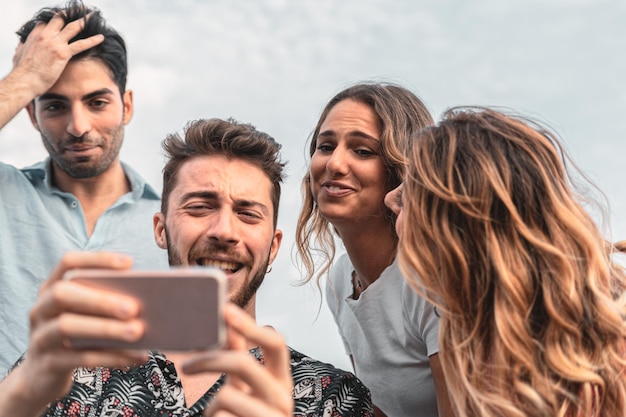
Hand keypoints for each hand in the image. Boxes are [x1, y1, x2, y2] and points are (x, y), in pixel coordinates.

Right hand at [0, 252, 146, 416]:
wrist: (41, 378)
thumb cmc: (74, 337)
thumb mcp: (84, 315)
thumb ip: (105, 302)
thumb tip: (146, 300)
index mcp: (51, 288)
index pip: (68, 263)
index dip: (96, 260)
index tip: (129, 263)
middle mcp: (41, 309)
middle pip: (62, 294)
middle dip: (99, 299)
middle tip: (133, 308)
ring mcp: (40, 336)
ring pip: (67, 327)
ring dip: (106, 328)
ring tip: (138, 332)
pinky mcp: (48, 364)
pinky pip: (81, 358)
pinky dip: (113, 357)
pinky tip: (137, 357)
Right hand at [12, 13, 103, 96]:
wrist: (25, 81)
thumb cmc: (21, 72)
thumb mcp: (19, 54)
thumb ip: (23, 47)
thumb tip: (22, 45)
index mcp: (35, 35)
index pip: (47, 21)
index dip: (56, 19)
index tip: (64, 19)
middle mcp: (45, 35)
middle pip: (60, 18)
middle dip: (71, 12)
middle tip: (81, 9)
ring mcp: (54, 43)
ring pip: (73, 27)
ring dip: (85, 20)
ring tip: (93, 16)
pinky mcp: (63, 53)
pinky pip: (81, 44)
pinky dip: (92, 40)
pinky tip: (101, 37)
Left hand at [183, 304, 292, 416]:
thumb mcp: (246, 389)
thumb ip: (238, 358)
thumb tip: (227, 323)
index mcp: (281, 380)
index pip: (275, 342)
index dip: (249, 325)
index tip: (224, 309)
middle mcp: (283, 398)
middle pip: (243, 363)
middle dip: (210, 360)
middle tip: (185, 365)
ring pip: (224, 397)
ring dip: (210, 408)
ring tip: (216, 416)